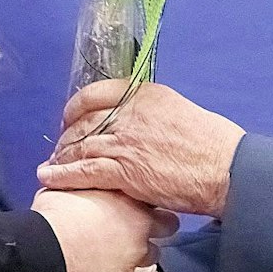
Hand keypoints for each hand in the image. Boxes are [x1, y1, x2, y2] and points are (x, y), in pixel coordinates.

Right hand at [32, 187, 174, 271]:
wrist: (47, 245)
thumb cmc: (52, 215)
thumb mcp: (63, 187)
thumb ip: (75, 183)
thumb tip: (64, 180)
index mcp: (124, 198)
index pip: (149, 195)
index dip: (143, 201)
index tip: (136, 205)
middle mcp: (137, 224)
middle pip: (166, 226)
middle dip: (157, 229)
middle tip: (142, 231)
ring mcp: (134, 253)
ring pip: (153, 257)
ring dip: (141, 259)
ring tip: (127, 261)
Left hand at [38, 80, 245, 216]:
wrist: (224, 169)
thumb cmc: (212, 144)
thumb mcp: (179, 112)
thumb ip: (152, 114)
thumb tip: (139, 124)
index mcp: (145, 94)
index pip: (97, 92)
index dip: (76, 106)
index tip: (70, 116)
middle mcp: (130, 113)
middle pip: (84, 120)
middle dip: (68, 135)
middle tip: (61, 147)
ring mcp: (125, 141)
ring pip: (80, 145)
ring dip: (62, 157)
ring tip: (51, 166)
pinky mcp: (123, 170)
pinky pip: (83, 171)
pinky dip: (62, 175)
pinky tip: (48, 179)